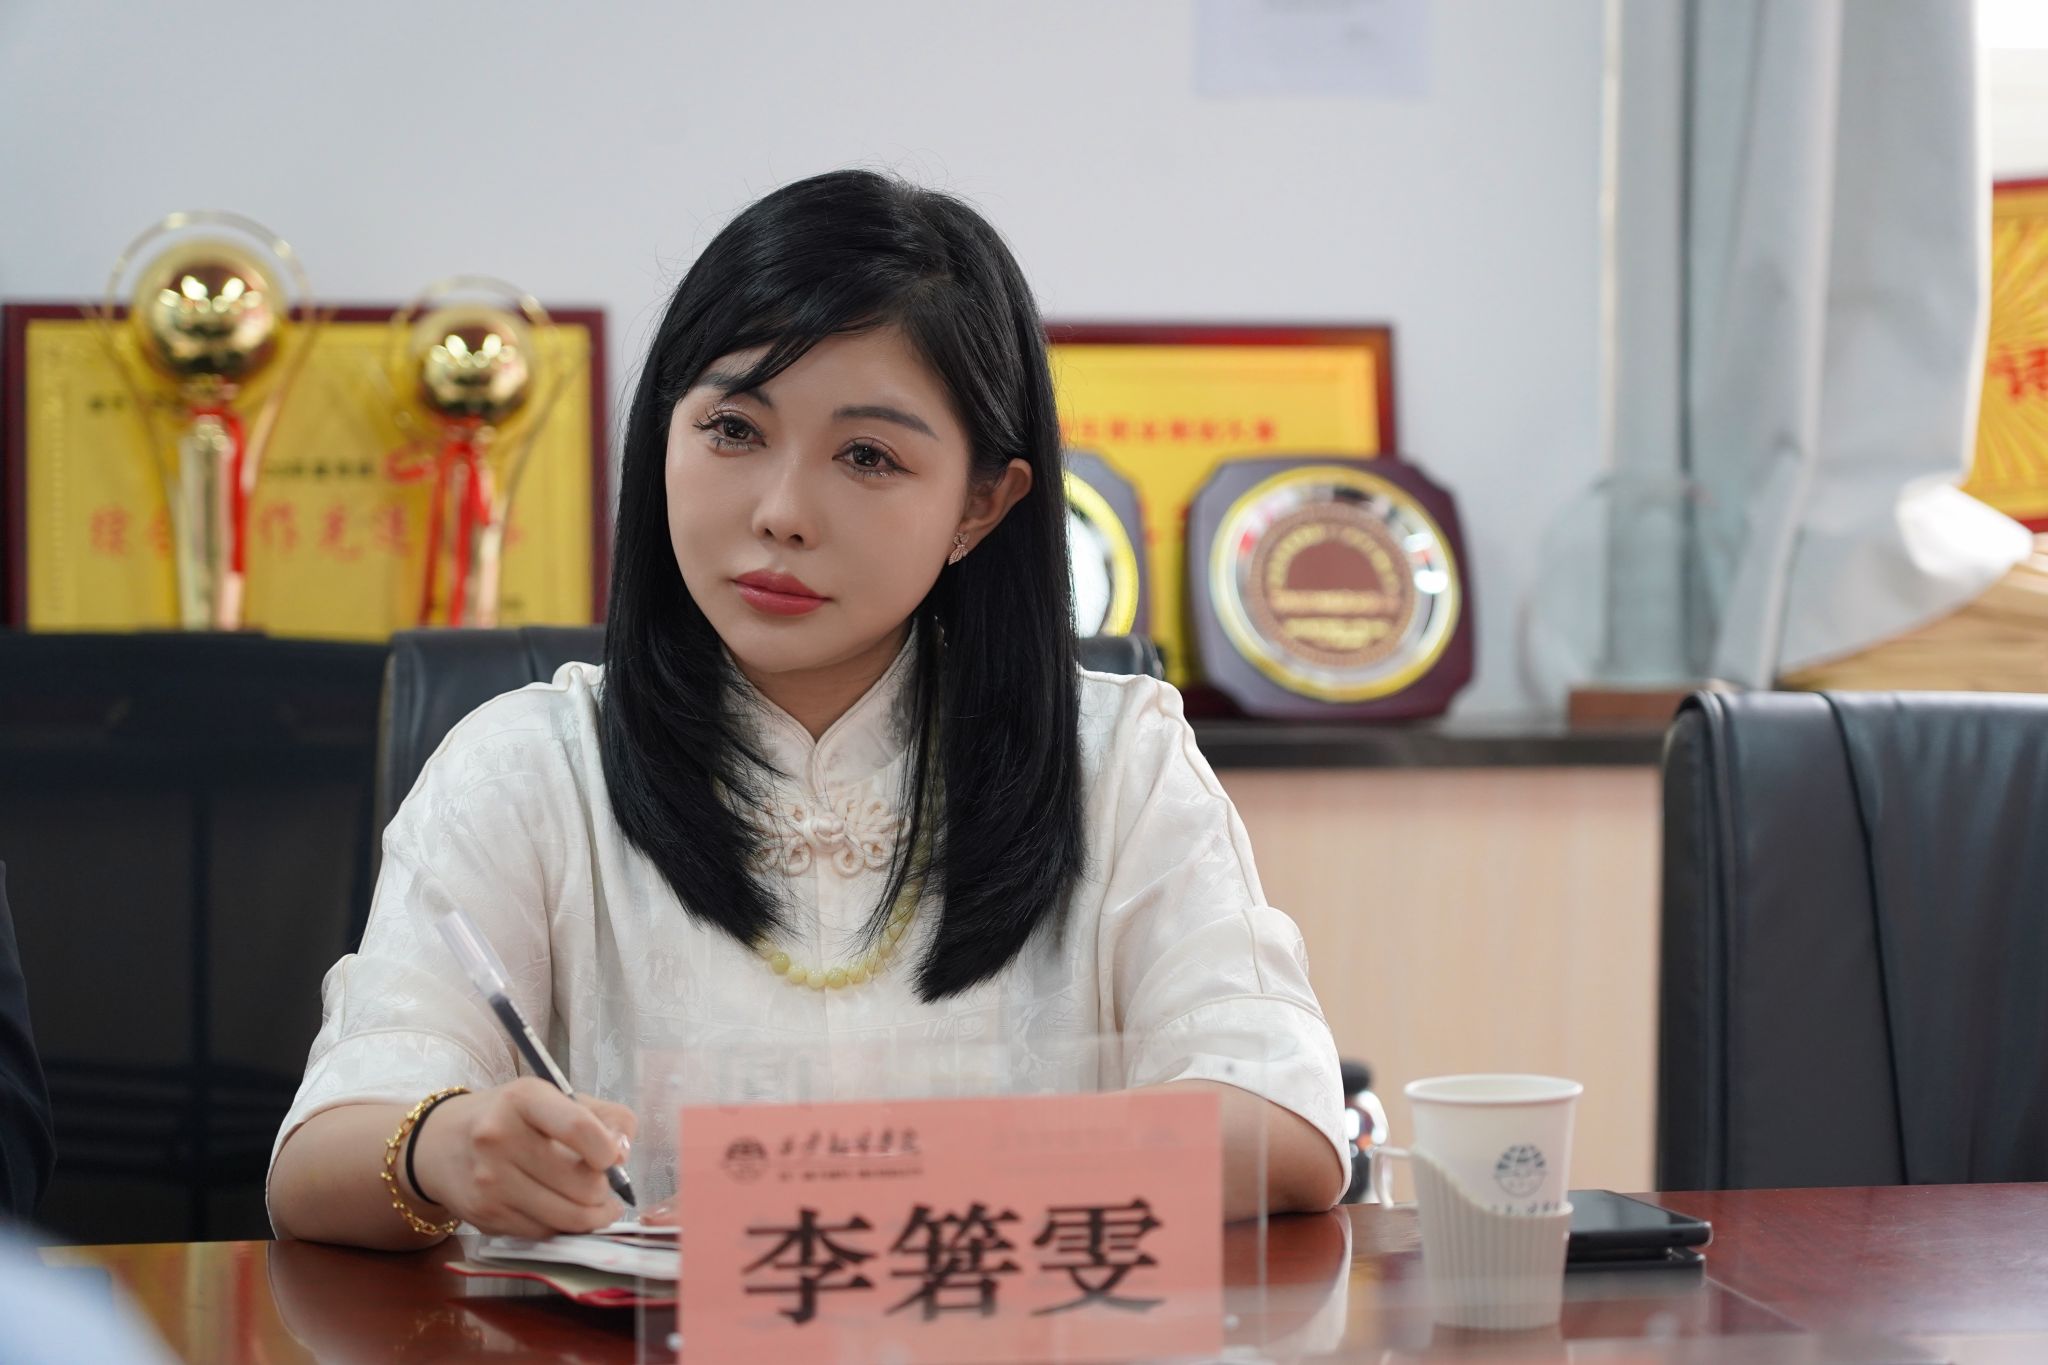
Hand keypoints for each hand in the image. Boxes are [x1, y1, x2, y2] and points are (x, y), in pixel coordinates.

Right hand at [409, 1078, 636, 1237]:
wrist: (440, 1145)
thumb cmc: (511, 1118)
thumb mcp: (554, 1099)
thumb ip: (604, 1118)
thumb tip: (623, 1155)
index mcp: (523, 1098)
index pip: (578, 1127)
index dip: (608, 1150)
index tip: (613, 1158)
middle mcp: (499, 1138)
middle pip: (581, 1183)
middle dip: (604, 1190)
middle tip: (603, 1184)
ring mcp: (489, 1181)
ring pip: (567, 1216)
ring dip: (591, 1215)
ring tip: (596, 1205)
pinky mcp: (485, 1215)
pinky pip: (544, 1232)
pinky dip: (561, 1226)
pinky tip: (560, 1209)